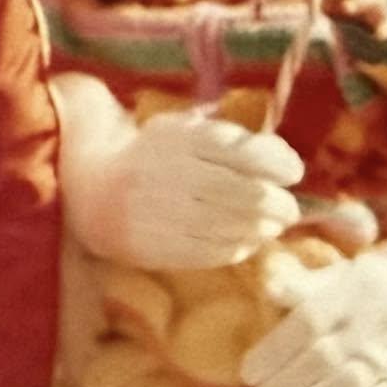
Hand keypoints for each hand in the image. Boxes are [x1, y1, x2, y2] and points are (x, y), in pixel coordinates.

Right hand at [59, 82, 303, 268]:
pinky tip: (245, 242)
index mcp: (181, 138)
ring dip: (262, 229)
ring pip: (232, 227)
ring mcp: (162, 213)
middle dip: (278, 205)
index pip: (243, 152)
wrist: (92, 190)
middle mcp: (172, 174)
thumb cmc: (156, 157)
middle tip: (290, 209)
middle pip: (244, 195)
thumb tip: (289, 163)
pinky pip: (211, 253)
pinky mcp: (156, 246)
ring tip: (270, 226)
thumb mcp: (189, 134)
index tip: (294, 173)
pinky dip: (238, 248)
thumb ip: (237, 142)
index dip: (278, 165)